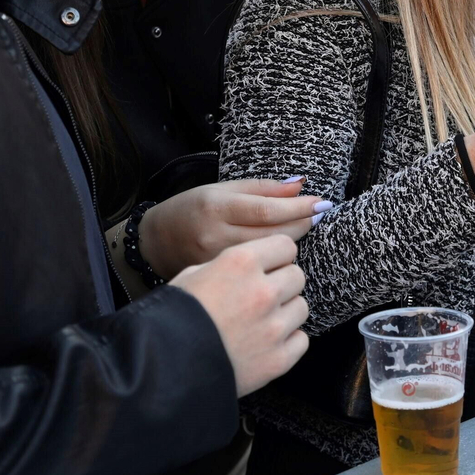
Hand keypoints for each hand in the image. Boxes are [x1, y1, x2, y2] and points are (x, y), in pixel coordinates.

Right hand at [141, 177, 327, 276]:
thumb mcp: (220, 190)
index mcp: (215, 209)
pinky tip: (281, 259)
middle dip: (302, 224)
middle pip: (274, 235)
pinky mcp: (219, 287)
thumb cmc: (189, 211)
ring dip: (292, 246)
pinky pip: (260, 278)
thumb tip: (300, 187)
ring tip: (299, 231)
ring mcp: (218, 266)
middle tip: (317, 215)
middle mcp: (216, 238)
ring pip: (271, 260)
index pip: (268, 210)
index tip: (321, 202)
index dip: (299, 207)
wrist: (154, 245)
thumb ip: (262, 189)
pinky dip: (276, 267)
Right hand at [172, 234, 309, 396]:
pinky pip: (301, 339)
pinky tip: (266, 344)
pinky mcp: (278, 359)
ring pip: (302, 307)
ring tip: (262, 322)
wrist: (162, 368)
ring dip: (286, 312)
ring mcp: (274, 327)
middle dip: (282, 283)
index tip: (269, 265)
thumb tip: (248, 267)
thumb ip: (227, 266)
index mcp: (241, 263)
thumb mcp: (192, 275)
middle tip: (262, 296)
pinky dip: (287, 341)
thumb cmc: (171, 317)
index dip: (276, 256)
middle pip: (297, 275)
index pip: (285, 245)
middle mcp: (263, 291)